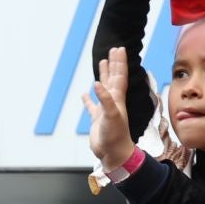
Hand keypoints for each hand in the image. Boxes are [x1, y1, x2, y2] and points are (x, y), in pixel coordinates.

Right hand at [83, 47, 137, 172]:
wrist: (114, 155)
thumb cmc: (116, 137)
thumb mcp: (112, 116)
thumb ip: (105, 99)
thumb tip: (97, 84)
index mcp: (117, 99)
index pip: (119, 76)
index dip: (119, 62)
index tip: (119, 49)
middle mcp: (112, 102)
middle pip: (114, 78)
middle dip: (114, 64)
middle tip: (113, 50)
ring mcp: (105, 110)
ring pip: (104, 88)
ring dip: (104, 75)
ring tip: (102, 63)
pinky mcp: (97, 119)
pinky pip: (92, 106)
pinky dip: (88, 99)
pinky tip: (85, 94)